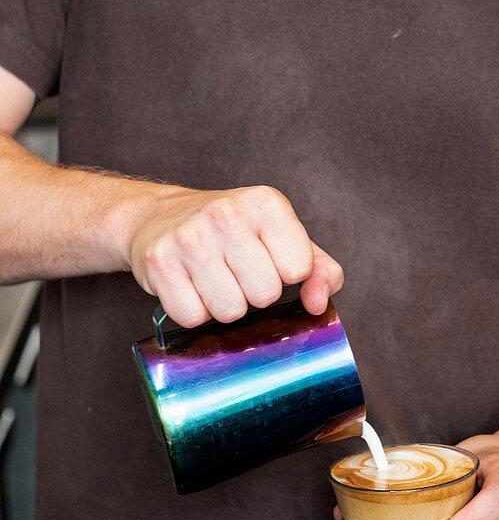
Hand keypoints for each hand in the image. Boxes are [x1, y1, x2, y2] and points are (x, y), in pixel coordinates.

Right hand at [126, 184, 342, 324]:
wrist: (161, 216)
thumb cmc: (233, 233)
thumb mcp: (284, 238)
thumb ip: (319, 270)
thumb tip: (317, 304)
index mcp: (265, 203)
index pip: (299, 270)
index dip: (286, 274)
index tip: (268, 259)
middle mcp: (226, 214)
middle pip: (265, 295)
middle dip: (255, 293)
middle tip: (238, 271)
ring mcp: (189, 237)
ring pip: (230, 311)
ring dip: (225, 305)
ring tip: (215, 278)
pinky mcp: (158, 262)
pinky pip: (192, 317)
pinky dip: (194, 310)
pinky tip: (190, 285)